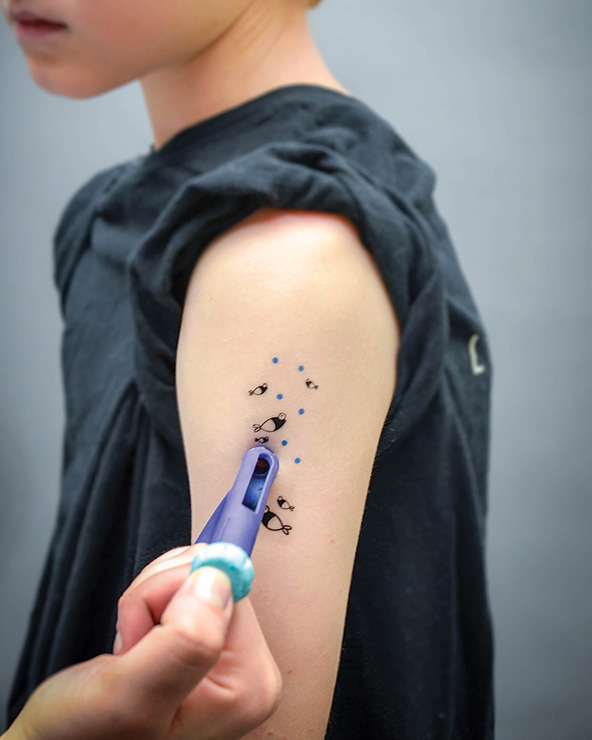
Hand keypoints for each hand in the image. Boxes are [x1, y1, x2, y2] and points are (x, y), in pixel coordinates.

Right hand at [6, 544, 280, 739]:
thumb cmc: (82, 736)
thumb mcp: (127, 697)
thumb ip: (182, 643)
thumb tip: (219, 578)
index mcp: (249, 685)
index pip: (226, 586)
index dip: (170, 593)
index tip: (142, 634)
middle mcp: (248, 670)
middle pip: (212, 581)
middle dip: (156, 598)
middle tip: (131, 646)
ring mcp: (228, 656)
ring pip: (193, 579)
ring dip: (147, 600)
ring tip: (130, 650)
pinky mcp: (206, 641)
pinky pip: (183, 588)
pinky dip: (147, 603)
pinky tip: (136, 643)